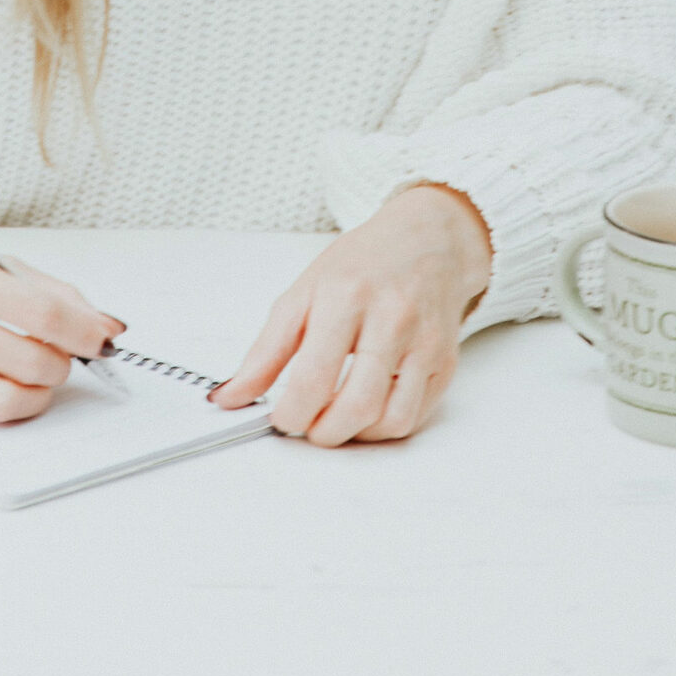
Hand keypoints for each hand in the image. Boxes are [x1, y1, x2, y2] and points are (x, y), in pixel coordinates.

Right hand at [0, 209, 122, 424]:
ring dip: (39, 392)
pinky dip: (2, 401)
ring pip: (10, 402)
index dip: (84, 329)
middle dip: (63, 363)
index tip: (104, 336)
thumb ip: (41, 287)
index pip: (41, 310)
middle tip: (64, 353)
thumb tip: (101, 322)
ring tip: (38, 373)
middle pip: (33, 361)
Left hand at [209, 185, 491, 445]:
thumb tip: (231, 396)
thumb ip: (266, 349)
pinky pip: (413, 417)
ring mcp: (424, 342)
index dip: (290, 414)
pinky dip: (383, 426)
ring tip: (335, 417)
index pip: (313, 377)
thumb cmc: (361, 264)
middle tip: (308, 424)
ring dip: (355, 434)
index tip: (282, 417)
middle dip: (323, 432)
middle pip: (355, 406)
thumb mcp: (303, 291)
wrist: (426, 240)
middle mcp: (391, 318)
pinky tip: (366, 408)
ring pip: (390, 420)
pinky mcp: (445, 362)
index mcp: (345, 296)